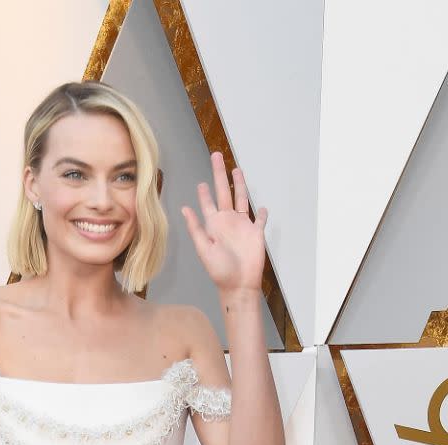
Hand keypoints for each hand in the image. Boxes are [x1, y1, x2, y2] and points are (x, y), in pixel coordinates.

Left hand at [181, 152, 266, 295]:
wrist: (239, 284)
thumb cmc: (220, 270)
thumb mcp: (204, 248)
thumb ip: (196, 228)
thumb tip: (185, 209)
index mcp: (214, 225)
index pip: (208, 203)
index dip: (204, 192)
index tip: (201, 182)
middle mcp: (228, 222)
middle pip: (224, 192)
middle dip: (220, 174)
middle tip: (216, 157)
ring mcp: (243, 226)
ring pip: (242, 199)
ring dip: (240, 185)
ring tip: (237, 170)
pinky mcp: (256, 233)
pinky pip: (260, 219)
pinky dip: (262, 213)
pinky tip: (262, 207)